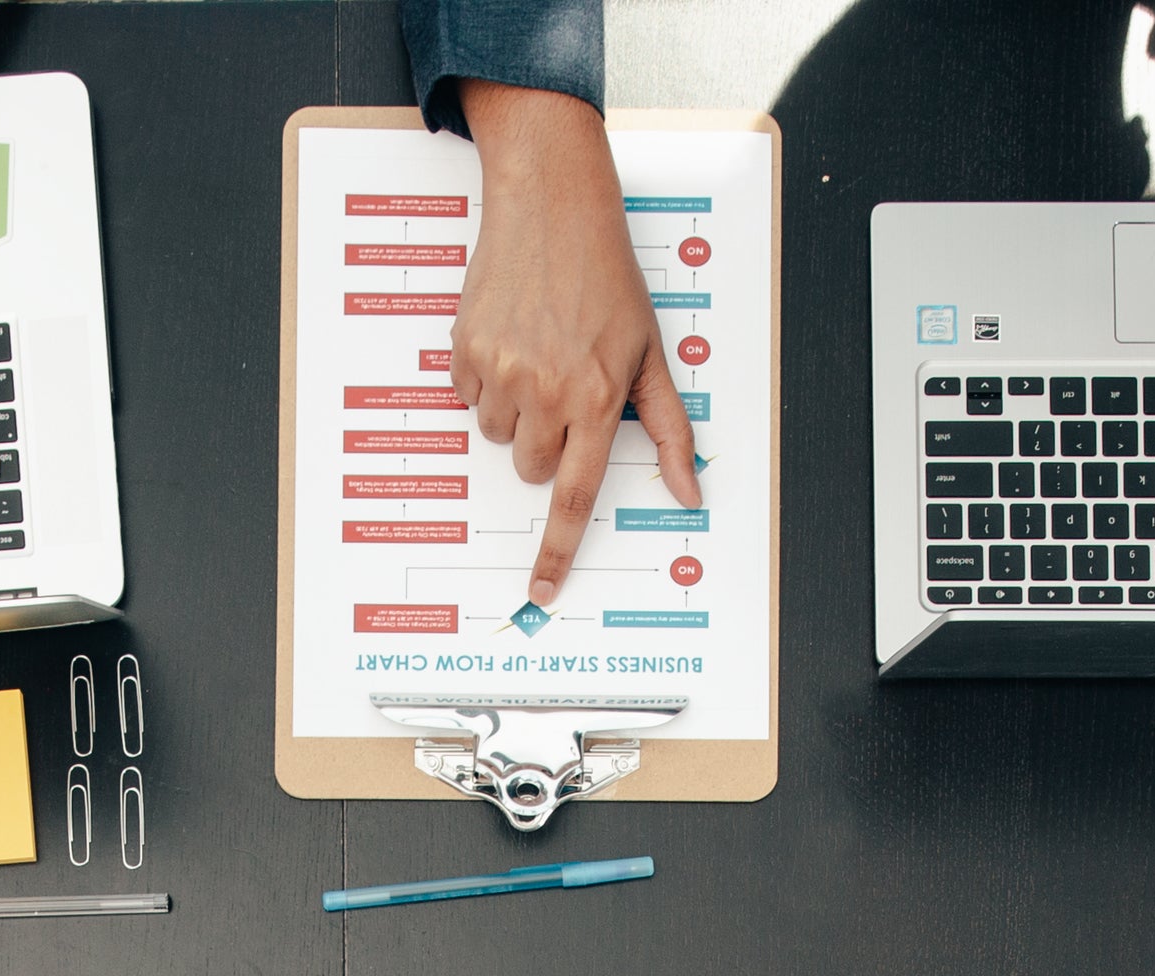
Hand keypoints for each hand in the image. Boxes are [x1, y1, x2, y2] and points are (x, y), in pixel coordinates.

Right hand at [452, 82, 706, 605]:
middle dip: (547, 444)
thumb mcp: (651, 354)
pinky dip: (486, 379)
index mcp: (596, 400)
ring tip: (538, 354)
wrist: (552, 207)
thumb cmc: (608, 277)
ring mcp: (501, 372)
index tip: (542, 588)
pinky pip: (469, 396)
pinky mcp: (466, 350)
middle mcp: (546, 392)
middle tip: (563, 391)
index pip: (574, 497)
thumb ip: (668, 430)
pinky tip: (511, 336)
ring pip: (499, 436)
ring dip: (515, 411)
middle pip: (533, 469)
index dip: (556, 550)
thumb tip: (688, 489)